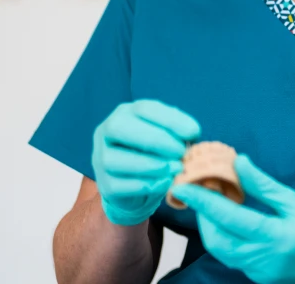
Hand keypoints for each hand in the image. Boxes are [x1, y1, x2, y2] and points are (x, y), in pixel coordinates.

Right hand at [91, 99, 200, 225]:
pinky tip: (165, 183)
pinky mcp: (104, 183)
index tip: (194, 132)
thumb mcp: (170, 136)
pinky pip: (118, 185)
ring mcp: (100, 157)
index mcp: (126, 113)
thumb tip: (192, 136)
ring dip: (150, 165)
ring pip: (115, 159)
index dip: (170, 120)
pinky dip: (144, 185)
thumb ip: (179, 133)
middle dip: (155, 140)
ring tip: (175, 169)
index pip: (144, 109)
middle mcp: (107, 131)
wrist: (139, 183)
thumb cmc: (157, 152)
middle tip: (181, 152)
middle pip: (121, 128)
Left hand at [171, 154, 294, 283]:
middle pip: (217, 240)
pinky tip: (232, 220)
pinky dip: (228, 238)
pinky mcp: (262, 277)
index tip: (185, 186)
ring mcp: (261, 272)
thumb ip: (263, 185)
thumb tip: (238, 163)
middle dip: (203, 216)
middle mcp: (264, 260)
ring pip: (223, 251)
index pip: (228, 218)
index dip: (203, 202)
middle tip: (199, 192)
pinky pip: (236, 257)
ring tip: (214, 203)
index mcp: (276, 237)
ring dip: (213, 228)